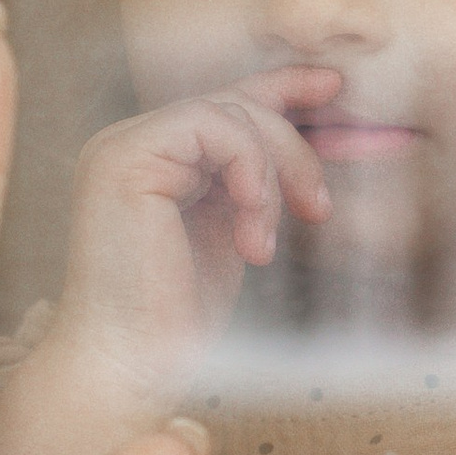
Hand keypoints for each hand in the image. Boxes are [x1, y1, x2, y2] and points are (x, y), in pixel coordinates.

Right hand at [47, 62, 337, 419]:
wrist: (128, 367)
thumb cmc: (177, 321)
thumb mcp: (233, 234)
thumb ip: (253, 187)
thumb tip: (310, 149)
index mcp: (153, 162)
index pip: (223, 105)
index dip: (281, 87)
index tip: (333, 87)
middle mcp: (131, 146)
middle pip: (234, 102)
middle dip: (293, 145)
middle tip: (319, 207)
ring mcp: (122, 148)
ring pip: (229, 111)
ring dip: (273, 169)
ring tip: (268, 241)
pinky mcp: (125, 159)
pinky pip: (212, 126)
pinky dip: (250, 172)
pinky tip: (251, 234)